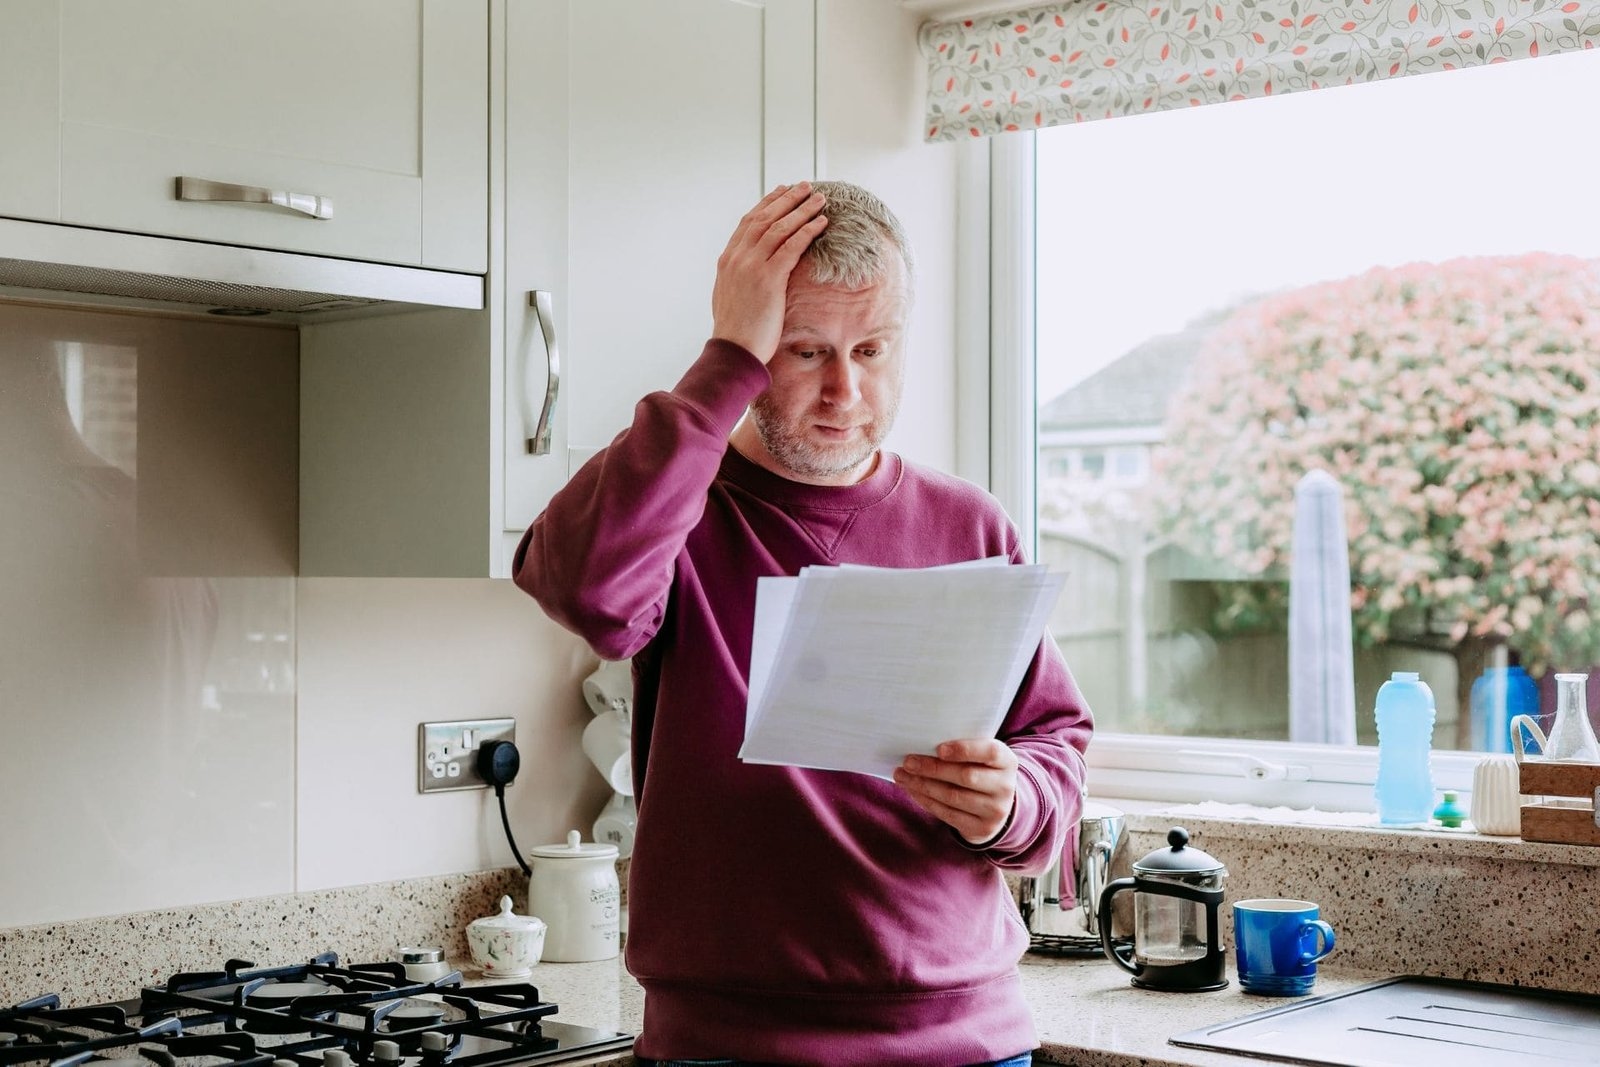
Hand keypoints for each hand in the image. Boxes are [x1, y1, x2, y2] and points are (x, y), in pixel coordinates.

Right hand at [711, 182, 827, 362]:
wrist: (733, 351)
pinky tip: (821, 222)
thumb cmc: (736, 333)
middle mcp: (738, 257)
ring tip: (818, 199)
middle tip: (804, 187)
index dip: (767, 204)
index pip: (748, 222)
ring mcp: (752, 266)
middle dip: (787, 199)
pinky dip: (807, 231)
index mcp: (728, 260)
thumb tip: (749, 275)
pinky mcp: (769, 278)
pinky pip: (792, 246)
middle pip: (765, 218)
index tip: (781, 192)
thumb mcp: (731, 298)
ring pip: (780, 227)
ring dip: (801, 210)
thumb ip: (739, 279)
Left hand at [893, 739, 1017, 844]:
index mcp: (1007, 761)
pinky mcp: (981, 828)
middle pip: (966, 776)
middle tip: (908, 761)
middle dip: (932, 768)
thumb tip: (922, 742)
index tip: (939, 749)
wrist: (996, 806)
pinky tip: (912, 790)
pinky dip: (926, 801)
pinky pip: (947, 814)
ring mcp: (995, 810)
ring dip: (923, 785)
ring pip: (953, 797)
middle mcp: (1005, 787)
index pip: (990, 752)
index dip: (964, 750)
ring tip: (902, 775)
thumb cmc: (981, 771)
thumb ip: (963, 749)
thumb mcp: (981, 757)